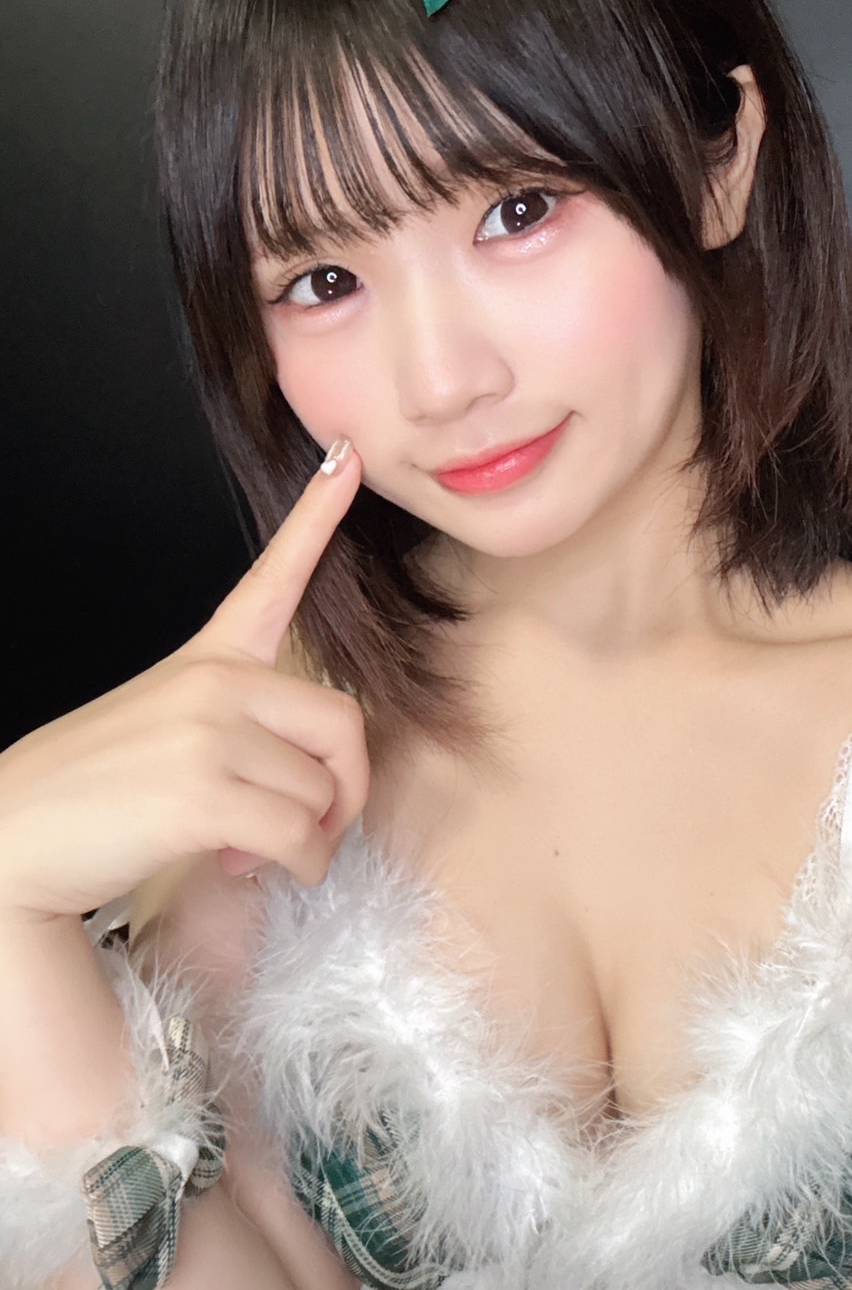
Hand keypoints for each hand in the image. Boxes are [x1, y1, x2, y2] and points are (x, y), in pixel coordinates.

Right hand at [0, 441, 368, 919]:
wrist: (14, 837)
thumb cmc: (97, 789)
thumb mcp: (167, 726)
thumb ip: (241, 729)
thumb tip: (316, 787)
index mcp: (209, 661)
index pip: (274, 577)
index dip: (316, 516)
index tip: (346, 458)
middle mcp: (215, 683)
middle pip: (343, 725)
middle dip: (344, 788)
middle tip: (311, 823)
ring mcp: (208, 732)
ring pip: (321, 790)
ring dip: (306, 839)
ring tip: (250, 848)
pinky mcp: (203, 792)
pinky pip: (298, 835)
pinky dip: (295, 866)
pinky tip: (244, 865)